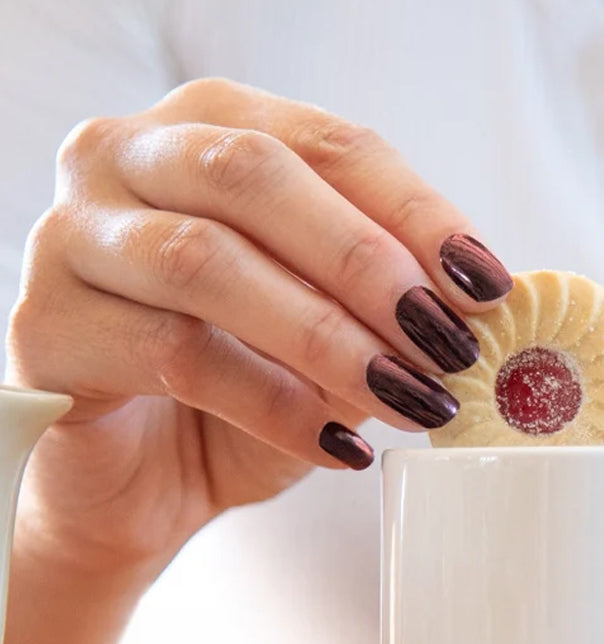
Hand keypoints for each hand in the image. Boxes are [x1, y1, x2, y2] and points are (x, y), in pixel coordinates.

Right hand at [5, 77, 511, 571]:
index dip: (418, 213)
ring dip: (330, 338)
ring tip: (410, 399)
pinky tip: (340, 447)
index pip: (328, 143)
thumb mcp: (334, 336)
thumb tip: (484, 302)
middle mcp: (127, 158)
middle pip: (257, 177)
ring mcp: (73, 237)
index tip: (488, 285)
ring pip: (208, 262)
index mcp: (210, 131)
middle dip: (369, 265)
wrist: (141, 483)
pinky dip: (275, 404)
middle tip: (448, 343)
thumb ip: (391, 304)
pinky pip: (175, 355)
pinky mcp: (46, 328)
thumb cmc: (242, 394)